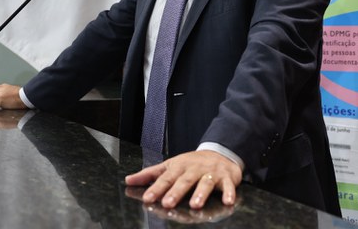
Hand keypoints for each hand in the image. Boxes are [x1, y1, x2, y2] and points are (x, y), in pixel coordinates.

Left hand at [124, 150, 241, 209]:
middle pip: (184, 181)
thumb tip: (128, 180)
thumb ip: (150, 174)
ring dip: (201, 193)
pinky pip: (229, 186)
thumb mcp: (170, 165)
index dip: (157, 188)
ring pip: (206, 183)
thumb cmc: (192, 163)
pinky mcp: (227, 177)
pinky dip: (229, 193)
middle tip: (168, 203)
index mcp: (179, 167)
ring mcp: (211, 173)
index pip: (166, 178)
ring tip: (195, 205)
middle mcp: (194, 169)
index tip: (148, 198)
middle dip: (176, 192)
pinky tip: (228, 201)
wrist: (220, 152)